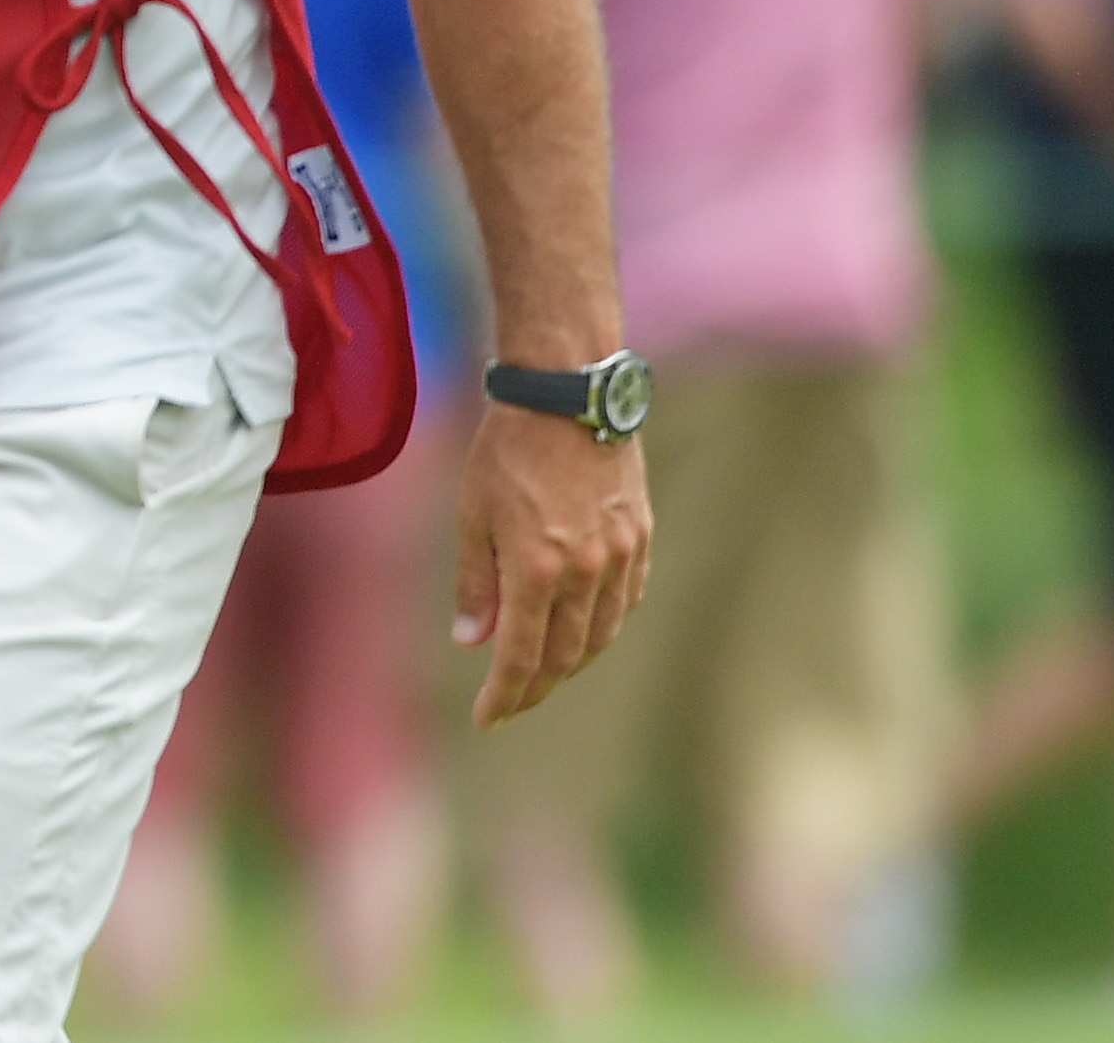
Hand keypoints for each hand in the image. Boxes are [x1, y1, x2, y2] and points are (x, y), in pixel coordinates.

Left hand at [449, 405, 651, 725]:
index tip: (486, 719)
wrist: (567, 395)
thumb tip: (473, 642)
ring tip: (544, 673)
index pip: (523, 657)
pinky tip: (583, 629)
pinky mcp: (641, 537)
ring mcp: (621, 555)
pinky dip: (602, 625)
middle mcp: (587, 571)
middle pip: (566, 655)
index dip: (505, 695)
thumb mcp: (472, 514)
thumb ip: (476, 583)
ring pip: (601, 634)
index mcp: (537, 569)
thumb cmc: (506, 451)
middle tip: (511, 703)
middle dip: (536, 687)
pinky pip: (625, 601)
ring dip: (572, 662)